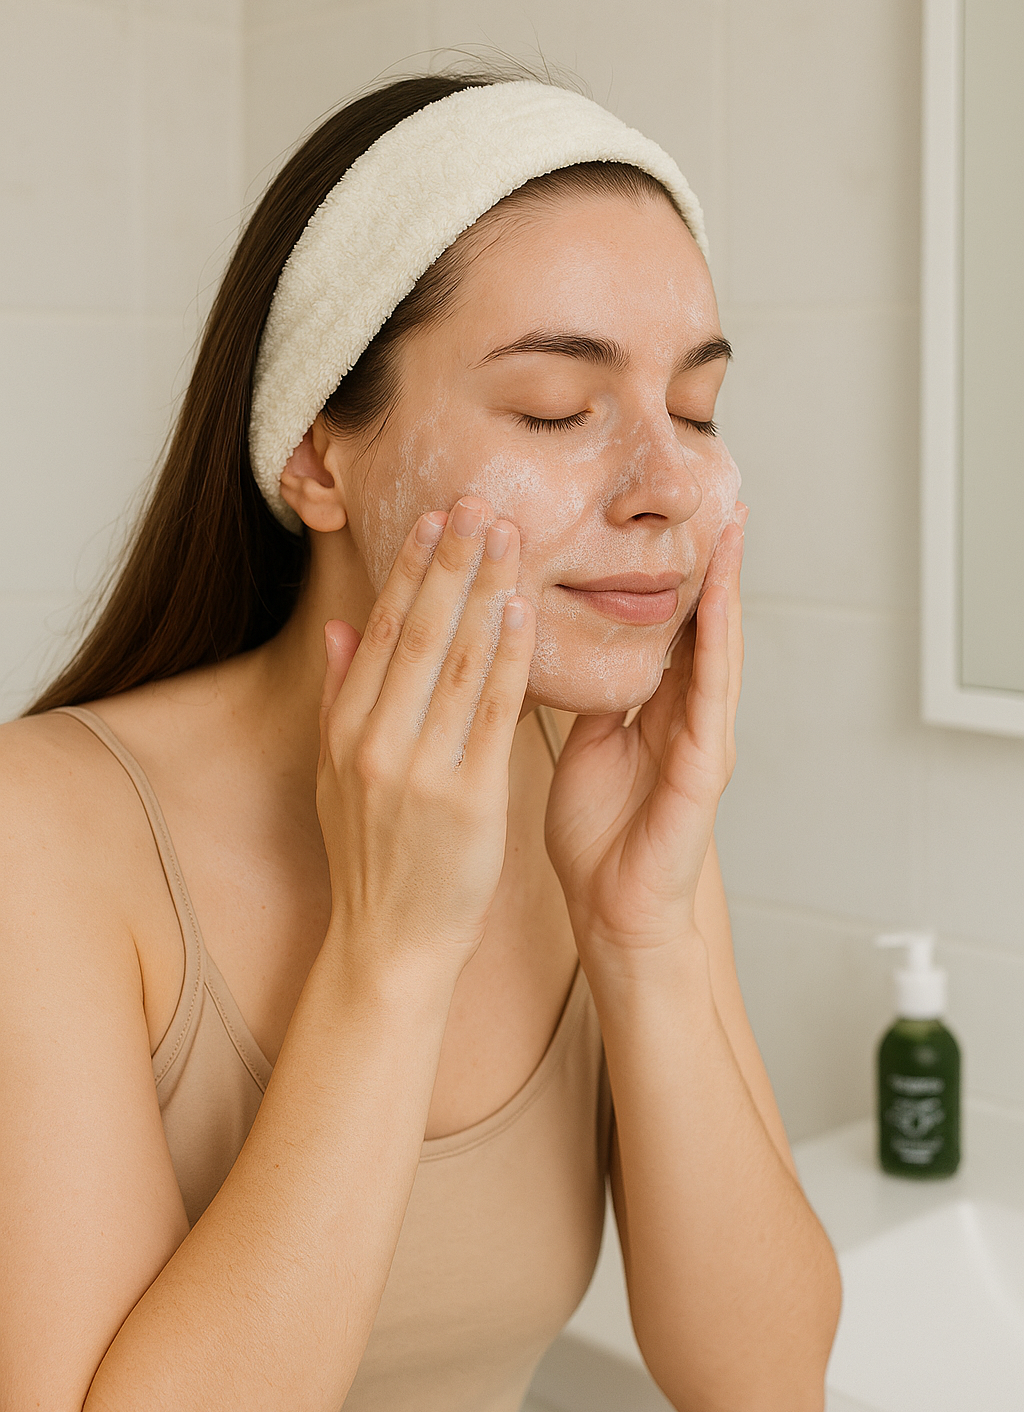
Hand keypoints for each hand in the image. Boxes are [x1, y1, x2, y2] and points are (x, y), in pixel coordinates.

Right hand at [316, 498, 534, 988]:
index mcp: (346, 732)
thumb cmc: (374, 858)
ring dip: (486, 590)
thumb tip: (341, 628)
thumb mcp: (337, 777)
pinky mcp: (468, 800)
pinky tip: (524, 610)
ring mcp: (420, 771)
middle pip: (419, 632)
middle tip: (479, 501)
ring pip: (457, 661)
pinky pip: (492, 713)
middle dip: (452, 561)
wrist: (392, 942)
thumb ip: (341, 697)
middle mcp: (377, 742)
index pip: (383, 633)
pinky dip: (508, 657)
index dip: (412, 571)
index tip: (435, 517)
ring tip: (509, 535)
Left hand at [545, 504, 745, 967]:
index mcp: (655, 711)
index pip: (670, 629)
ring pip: (719, 648)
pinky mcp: (704, 768)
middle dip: (715, 565)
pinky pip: (711, 696)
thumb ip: (591, 699)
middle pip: (705, 626)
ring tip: (735, 531)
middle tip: (724, 499)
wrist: (612, 912)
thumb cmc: (600, 838)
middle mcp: (687, 717)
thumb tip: (573, 648)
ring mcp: (703, 740)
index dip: (676, 576)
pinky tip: (720, 605)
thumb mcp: (585, 746)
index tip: (675, 521)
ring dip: (729, 589)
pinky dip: (717, 647)